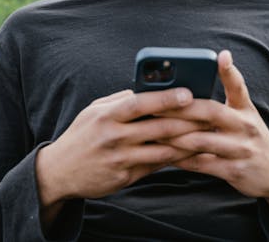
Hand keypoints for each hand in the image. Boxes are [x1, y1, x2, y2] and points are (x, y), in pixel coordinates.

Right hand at [35, 87, 209, 206]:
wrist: (59, 172)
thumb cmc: (81, 136)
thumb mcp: (93, 112)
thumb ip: (120, 101)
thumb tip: (146, 90)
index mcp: (106, 116)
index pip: (139, 103)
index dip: (165, 98)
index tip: (188, 93)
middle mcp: (114, 137)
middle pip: (158, 127)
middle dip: (187, 121)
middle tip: (210, 115)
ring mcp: (120, 159)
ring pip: (162, 150)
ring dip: (187, 142)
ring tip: (207, 135)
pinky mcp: (125, 177)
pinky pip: (155, 166)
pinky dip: (174, 159)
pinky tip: (190, 153)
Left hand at [159, 50, 268, 230]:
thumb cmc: (249, 138)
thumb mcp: (245, 115)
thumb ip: (225, 99)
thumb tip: (201, 77)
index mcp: (246, 110)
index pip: (238, 87)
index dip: (230, 71)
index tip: (221, 56)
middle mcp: (246, 127)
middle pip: (211, 112)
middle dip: (180, 109)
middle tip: (155, 105)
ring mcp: (241, 149)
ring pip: (201, 140)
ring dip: (174, 136)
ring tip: (153, 131)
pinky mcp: (234, 171)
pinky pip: (201, 164)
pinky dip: (181, 159)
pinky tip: (165, 154)